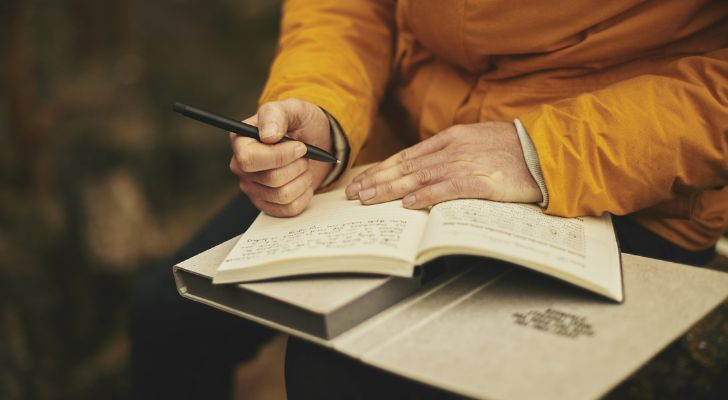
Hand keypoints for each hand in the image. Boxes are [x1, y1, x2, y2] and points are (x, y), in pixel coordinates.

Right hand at [229, 98, 332, 216]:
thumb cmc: (301, 123)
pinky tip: (303, 180)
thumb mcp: (293, 109)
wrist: (317, 141)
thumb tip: (268, 135)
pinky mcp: (267, 204)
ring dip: (303, 179)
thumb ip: (276, 114)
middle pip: (271, 179)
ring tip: (303, 166)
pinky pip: (289, 209)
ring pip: (283, 195)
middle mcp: (242, 167)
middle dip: (297, 166)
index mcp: (241, 141)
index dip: (279, 156)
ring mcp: (253, 188)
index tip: (300, 146)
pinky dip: (304, 194)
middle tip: (304, 154)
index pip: (249, 160)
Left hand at [345, 122, 541, 207]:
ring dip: (391, 190)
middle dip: (377, 181)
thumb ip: (451, 153)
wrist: (548, 150)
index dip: (382, 169)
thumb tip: (425, 169)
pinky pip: (448, 189)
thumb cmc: (514, 149)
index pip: (407, 156)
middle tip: (354, 194)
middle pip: (406, 167)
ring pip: (419, 178)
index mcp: (451, 138)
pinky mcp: (482, 181)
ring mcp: (467, 163)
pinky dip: (426, 196)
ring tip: (369, 199)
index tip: (363, 181)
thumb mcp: (477, 142)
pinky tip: (408, 204)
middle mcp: (453, 149)